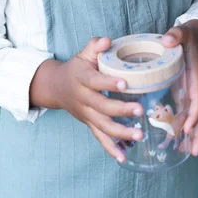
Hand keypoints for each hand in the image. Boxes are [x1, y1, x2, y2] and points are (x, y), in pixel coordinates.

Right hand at [29, 37, 145, 162]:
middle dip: (121, 109)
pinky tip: (123, 157)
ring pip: (103, 126)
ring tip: (140, 134)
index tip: (124, 83)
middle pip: (102, 106)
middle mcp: (83, 99)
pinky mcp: (89, 124)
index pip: (95, 81)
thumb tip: (107, 40)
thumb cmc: (77, 67)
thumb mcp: (83, 53)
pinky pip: (100, 138)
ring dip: (121, 132)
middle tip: (140, 109)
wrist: (56, 87)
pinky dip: (110, 148)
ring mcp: (86, 114)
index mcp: (83, 79)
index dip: (108, 82)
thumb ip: (95, 45)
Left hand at [161, 20, 197, 155]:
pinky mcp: (186, 93)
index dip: (195, 113)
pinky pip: (187, 113)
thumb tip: (167, 39)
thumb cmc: (189, 35)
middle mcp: (197, 88)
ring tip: (184, 152)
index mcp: (196, 77)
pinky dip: (184, 128)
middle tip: (194, 152)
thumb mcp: (183, 32)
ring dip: (193, 135)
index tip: (189, 128)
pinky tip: (175, 140)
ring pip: (197, 117)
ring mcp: (193, 92)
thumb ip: (176, 34)